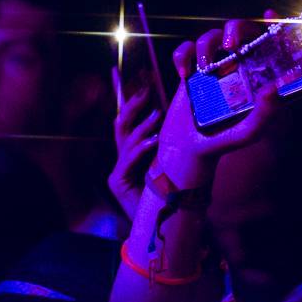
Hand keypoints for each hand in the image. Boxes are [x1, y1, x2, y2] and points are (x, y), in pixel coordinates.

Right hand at [108, 82, 161, 218]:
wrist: (162, 226)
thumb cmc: (171, 194)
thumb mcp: (174, 159)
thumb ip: (172, 139)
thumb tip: (185, 114)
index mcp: (136, 149)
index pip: (132, 117)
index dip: (132, 96)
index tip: (140, 75)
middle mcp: (124, 156)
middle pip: (122, 122)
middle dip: (133, 103)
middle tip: (146, 87)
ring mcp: (118, 169)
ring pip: (125, 138)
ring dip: (142, 124)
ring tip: (158, 114)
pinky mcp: (117, 182)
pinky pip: (128, 160)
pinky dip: (142, 148)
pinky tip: (155, 141)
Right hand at [153, 14, 282, 190]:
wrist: (185, 152)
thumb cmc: (221, 144)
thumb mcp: (246, 133)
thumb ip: (263, 116)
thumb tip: (274, 90)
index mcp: (255, 77)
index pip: (267, 44)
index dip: (271, 26)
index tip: (269, 14)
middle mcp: (235, 68)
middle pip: (237, 31)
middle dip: (234, 29)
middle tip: (230, 45)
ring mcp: (211, 68)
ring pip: (209, 36)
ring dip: (205, 45)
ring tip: (203, 67)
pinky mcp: (189, 72)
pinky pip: (184, 50)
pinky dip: (182, 55)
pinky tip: (183, 73)